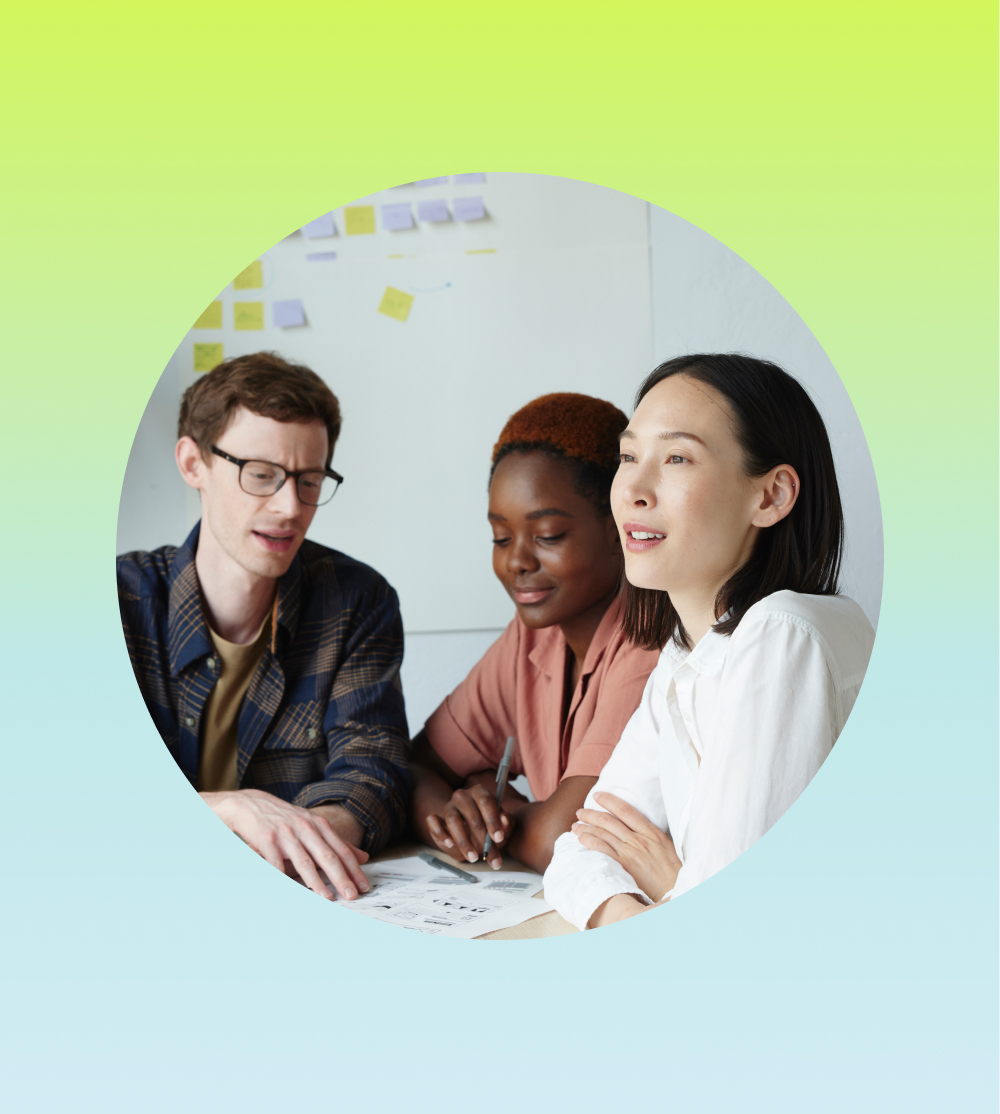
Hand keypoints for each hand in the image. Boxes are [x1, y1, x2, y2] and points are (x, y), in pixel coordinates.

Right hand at [201, 788, 369, 900]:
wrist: (252, 805)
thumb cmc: (287, 819)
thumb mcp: (314, 825)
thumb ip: (337, 842)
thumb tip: (364, 857)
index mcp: (319, 825)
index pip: (341, 850)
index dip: (354, 869)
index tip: (364, 886)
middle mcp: (305, 828)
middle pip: (327, 856)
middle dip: (341, 878)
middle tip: (352, 895)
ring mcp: (286, 833)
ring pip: (304, 862)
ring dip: (316, 883)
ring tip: (327, 898)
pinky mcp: (267, 839)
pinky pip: (277, 864)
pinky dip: (283, 879)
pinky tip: (290, 891)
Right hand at [424, 782, 511, 869]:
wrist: (471, 835)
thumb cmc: (489, 829)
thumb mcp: (503, 829)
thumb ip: (508, 824)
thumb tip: (505, 820)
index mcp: (480, 793)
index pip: (485, 801)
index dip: (492, 820)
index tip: (498, 838)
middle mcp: (463, 796)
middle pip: (471, 814)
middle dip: (481, 839)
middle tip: (488, 855)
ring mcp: (448, 806)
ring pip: (453, 820)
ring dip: (463, 841)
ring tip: (473, 857)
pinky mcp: (435, 818)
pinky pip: (433, 821)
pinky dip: (441, 833)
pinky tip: (450, 844)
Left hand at [572, 791, 680, 902]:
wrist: (676, 892)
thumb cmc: (674, 872)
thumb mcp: (667, 846)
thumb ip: (651, 835)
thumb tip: (637, 827)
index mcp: (651, 832)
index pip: (625, 810)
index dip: (609, 800)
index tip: (597, 796)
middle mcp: (638, 840)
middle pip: (609, 821)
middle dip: (591, 814)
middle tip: (580, 812)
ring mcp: (630, 853)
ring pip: (602, 834)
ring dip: (586, 828)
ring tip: (576, 826)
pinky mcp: (624, 867)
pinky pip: (602, 850)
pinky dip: (590, 842)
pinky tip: (581, 839)